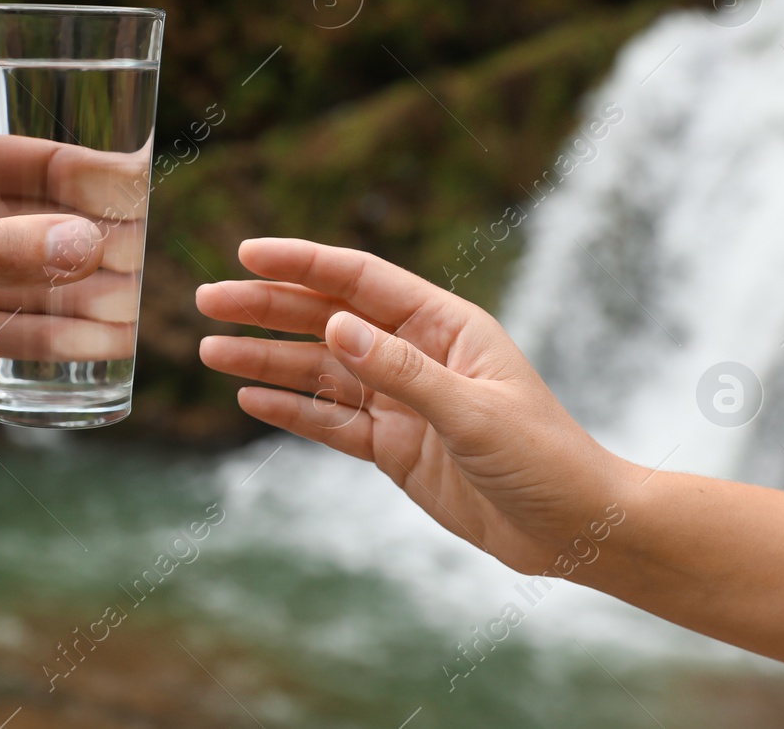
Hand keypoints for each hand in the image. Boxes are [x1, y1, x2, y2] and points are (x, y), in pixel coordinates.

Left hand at [0, 121, 108, 456]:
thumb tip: (84, 243)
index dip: (61, 161)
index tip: (123, 176)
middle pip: (13, 213)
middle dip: (72, 228)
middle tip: (137, 242)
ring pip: (10, 277)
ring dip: (64, 287)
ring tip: (126, 299)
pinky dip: (39, 339)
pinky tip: (86, 348)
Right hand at [195, 238, 641, 574]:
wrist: (575, 530)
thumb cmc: (545, 459)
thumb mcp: (474, 413)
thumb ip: (402, 371)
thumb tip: (335, 326)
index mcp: (445, 326)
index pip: (359, 280)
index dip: (301, 263)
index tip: (247, 254)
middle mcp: (416, 354)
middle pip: (327, 319)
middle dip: (267, 308)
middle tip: (208, 300)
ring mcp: (402, 401)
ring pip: (319, 370)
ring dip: (267, 359)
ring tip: (209, 350)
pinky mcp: (394, 446)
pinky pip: (330, 421)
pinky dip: (290, 409)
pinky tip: (249, 398)